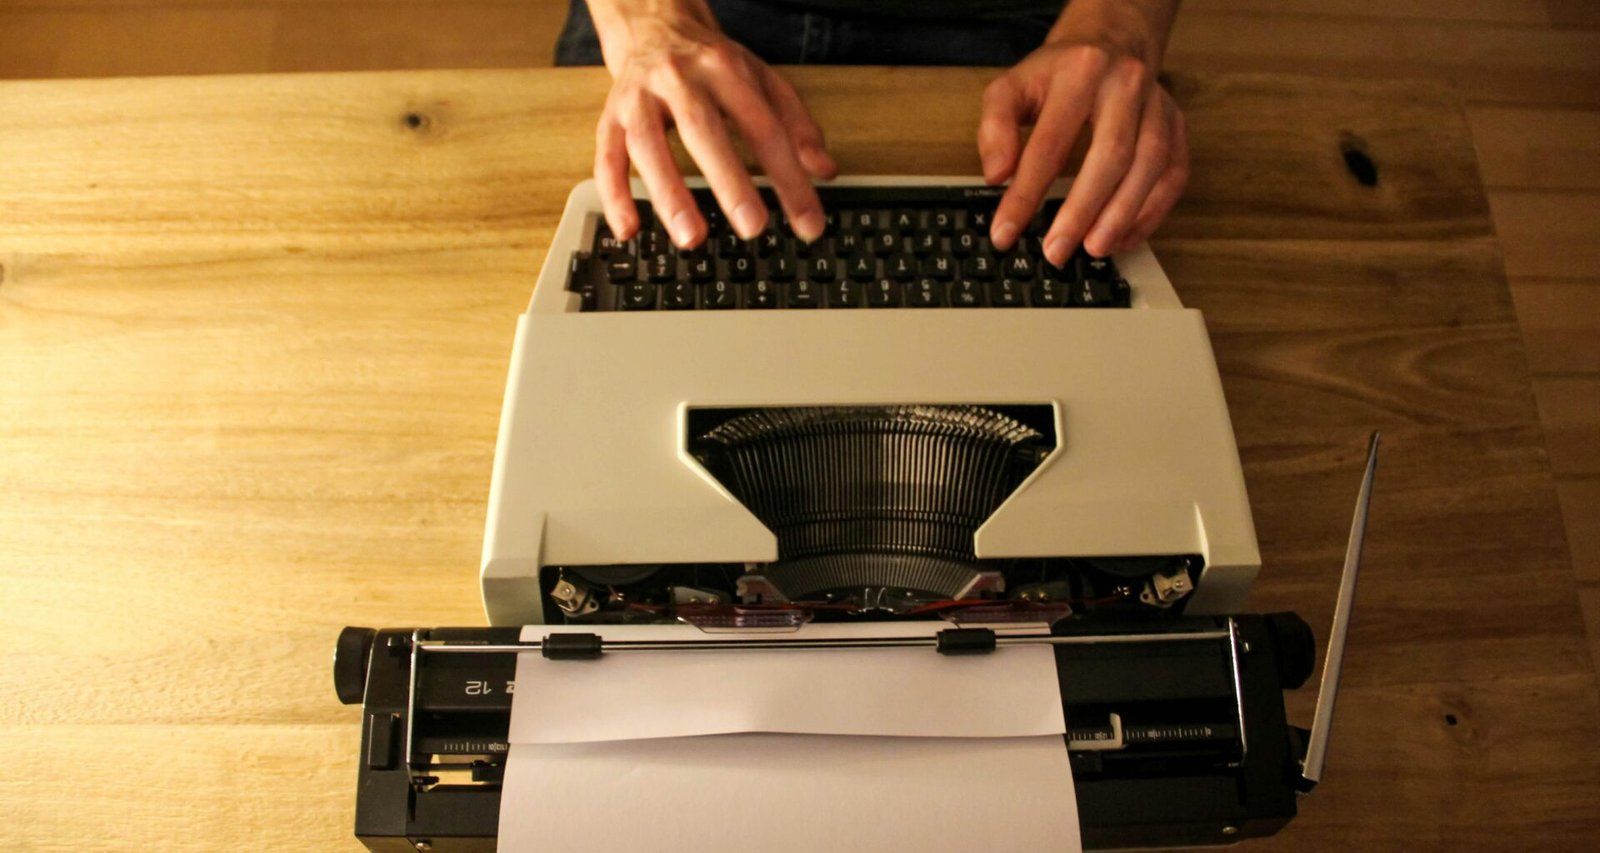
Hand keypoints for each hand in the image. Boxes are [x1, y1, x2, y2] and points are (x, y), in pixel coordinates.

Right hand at [588, 0, 836, 248]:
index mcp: (725, 70)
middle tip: (753, 227)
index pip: (764, 128)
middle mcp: (680, 80)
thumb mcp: (761, 81)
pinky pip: (606, 157)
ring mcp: (640, 98)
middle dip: (730, 182)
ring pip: (648, 146)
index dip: (789, 178)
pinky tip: (629, 229)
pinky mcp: (611, 117)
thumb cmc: (710, 63)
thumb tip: (824, 170)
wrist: (653, 26)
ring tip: (692, 238)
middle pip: (704, 131)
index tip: (808, 223)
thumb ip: (795, 124)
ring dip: (669, 194)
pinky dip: (615, 195)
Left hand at [978, 0, 1186, 263]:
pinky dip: (1151, 212)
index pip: (1049, 143)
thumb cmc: (1056, 75)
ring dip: (1122, 216)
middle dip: (1082, 211)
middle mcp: (1125, 85)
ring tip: (1093, 250)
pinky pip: (1173, 175)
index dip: (1026, 193)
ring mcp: (1157, 106)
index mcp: (1079, 73)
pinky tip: (1123, 237)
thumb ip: (995, 128)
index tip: (1006, 232)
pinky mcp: (1177, 126)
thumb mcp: (1011, 88)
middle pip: (1110, 156)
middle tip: (1056, 251)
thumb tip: (998, 176)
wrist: (1109, 44)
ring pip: (1150, 167)